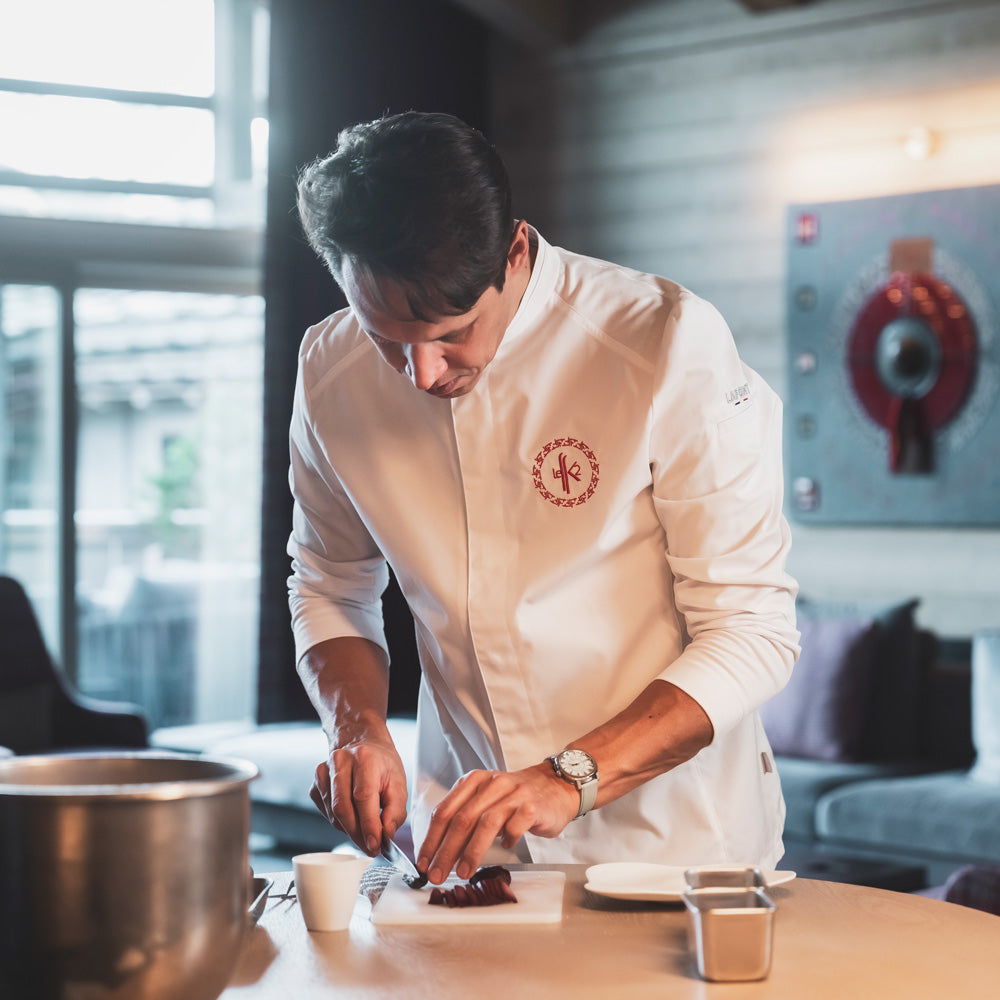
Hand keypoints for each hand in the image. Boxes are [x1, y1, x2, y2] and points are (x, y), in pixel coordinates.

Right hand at [309, 737, 407, 856]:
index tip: (375, 845)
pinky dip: (341, 822)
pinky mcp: (315, 784)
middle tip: (372, 848)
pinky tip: (353, 815)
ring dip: (350, 829)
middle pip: (343, 808)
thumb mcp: (399, 783)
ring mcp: (323, 772)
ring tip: (366, 829)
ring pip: (334, 814)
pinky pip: (327, 813)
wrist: (361, 744)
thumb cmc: (381, 764)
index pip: (363, 796)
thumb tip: (386, 835)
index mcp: (364, 758)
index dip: (368, 825)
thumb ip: (395, 811)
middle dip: (358, 834)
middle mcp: (340, 761)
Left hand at [415, 762, 578, 883]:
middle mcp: (491, 784)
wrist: (555, 785)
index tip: (423, 862)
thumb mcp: (486, 800)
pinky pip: (515, 826)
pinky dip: (507, 840)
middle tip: (437, 874)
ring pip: (486, 823)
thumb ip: (465, 819)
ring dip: (471, 851)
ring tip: (463, 873)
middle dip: (446, 851)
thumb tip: (439, 853)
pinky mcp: (533, 807)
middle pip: (462, 819)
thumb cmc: (515, 798)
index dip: (431, 839)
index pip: (444, 811)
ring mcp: (513, 794)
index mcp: (473, 781)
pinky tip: (505, 849)